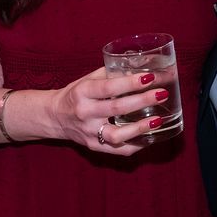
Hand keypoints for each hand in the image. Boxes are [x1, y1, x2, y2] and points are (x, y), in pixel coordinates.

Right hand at [46, 66, 168, 155]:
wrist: (54, 117)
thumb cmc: (76, 94)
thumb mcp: (88, 79)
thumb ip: (111, 74)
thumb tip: (141, 66)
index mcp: (83, 92)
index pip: (108, 87)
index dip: (130, 83)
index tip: (150, 77)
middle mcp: (85, 113)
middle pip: (117, 109)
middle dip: (142, 101)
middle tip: (161, 94)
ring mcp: (89, 132)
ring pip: (117, 135)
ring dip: (140, 128)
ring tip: (158, 120)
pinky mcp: (94, 147)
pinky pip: (118, 150)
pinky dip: (136, 145)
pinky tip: (150, 137)